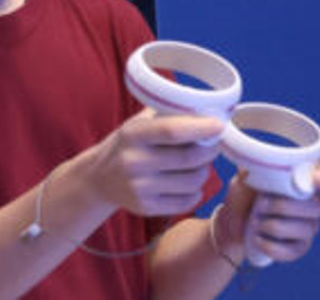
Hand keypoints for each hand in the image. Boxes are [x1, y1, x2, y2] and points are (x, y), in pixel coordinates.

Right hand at [83, 109, 222, 216]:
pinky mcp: (146, 208)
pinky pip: (187, 202)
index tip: (219, 125)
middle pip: (189, 158)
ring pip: (192, 181)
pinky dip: (195, 191)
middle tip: (212, 144)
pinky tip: (187, 183)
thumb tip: (208, 111)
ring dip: (203, 171)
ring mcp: (139, 188)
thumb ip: (169, 115)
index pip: (172, 131)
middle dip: (209, 150)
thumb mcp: (140, 122)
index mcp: (133, 134)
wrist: (100, 177)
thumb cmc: (130, 144)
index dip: (200, 128)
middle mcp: (133, 162)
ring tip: (197, 164)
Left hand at [216, 163, 319, 263]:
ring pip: (305, 229)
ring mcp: (309, 226)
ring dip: (273, 226)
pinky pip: (293, 250)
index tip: (315, 179)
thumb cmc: (245, 193)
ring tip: (255, 222)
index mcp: (306, 179)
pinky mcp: (299, 247)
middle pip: (318, 206)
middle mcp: (314, 203)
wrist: (233, 222)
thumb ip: (259, 169)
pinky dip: (271, 245)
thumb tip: (262, 164)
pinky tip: (258, 238)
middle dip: (285, 206)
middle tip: (261, 203)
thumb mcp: (247, 176)